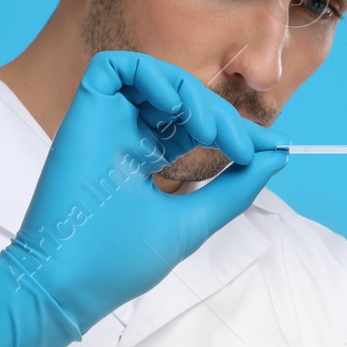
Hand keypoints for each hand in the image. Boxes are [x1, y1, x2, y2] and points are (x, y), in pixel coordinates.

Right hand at [0, 51, 287, 346]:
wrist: (69, 280)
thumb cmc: (121, 260)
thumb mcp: (195, 219)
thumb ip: (236, 188)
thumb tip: (276, 156)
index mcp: (145, 160)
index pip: (196, 127)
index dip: (233, 130)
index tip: (268, 148)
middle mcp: (123, 136)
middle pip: (182, 100)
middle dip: (222, 116)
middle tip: (244, 146)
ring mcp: (103, 123)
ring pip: (155, 77)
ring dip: (193, 95)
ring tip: (212, 131)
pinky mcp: (83, 112)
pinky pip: (114, 66)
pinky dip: (151, 75)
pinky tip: (175, 108)